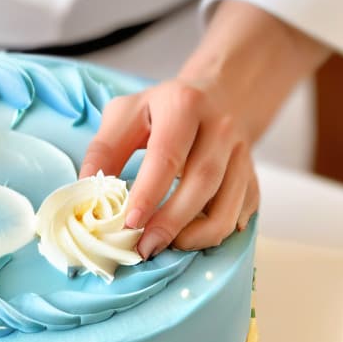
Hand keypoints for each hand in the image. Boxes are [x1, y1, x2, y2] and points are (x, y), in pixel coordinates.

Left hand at [79, 0, 329, 257]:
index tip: (129, 223)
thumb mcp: (126, 114)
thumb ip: (104, 148)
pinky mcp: (254, 176)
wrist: (220, 94)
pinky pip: (241, 214)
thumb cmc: (162, 110)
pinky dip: (217, 233)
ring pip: (228, 205)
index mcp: (184, 105)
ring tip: (167, 246)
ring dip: (197, 236)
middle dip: (172, 222)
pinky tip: (193, 237)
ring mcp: (243, 153)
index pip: (167, 155)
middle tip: (145, 247)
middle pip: (202, 182)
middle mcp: (221, 127)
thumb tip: (88, 190)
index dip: (149, 193)